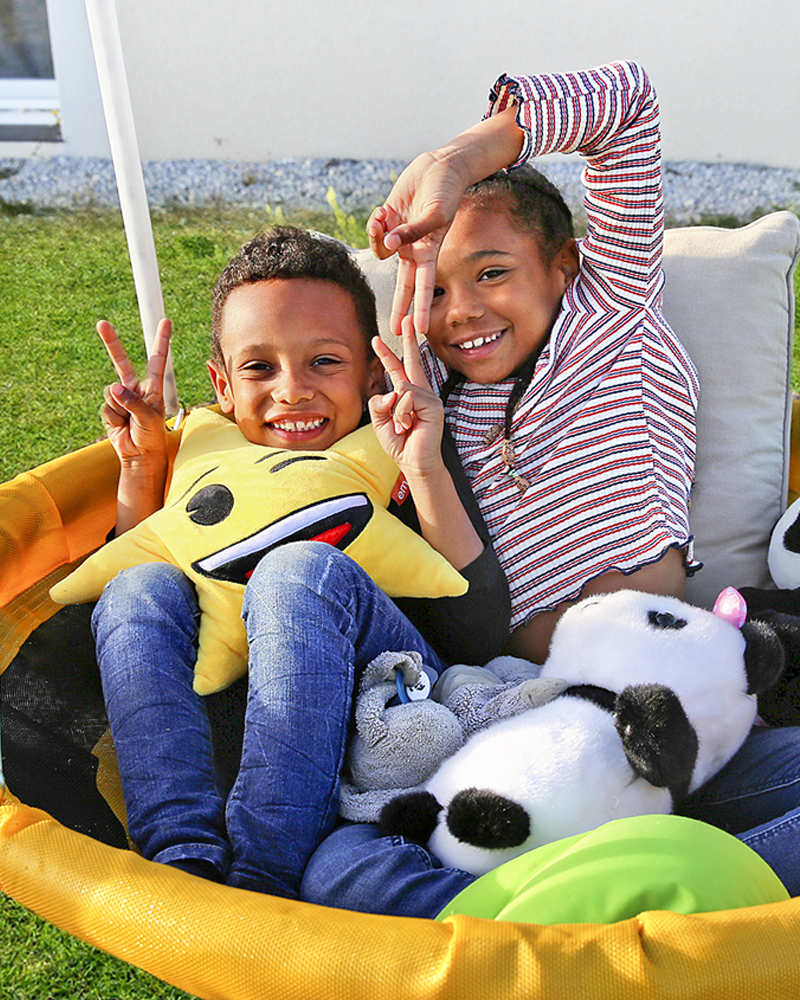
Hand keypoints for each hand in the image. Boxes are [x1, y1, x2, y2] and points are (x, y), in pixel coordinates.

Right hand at [97, 318, 171, 469]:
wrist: (140, 456)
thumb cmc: (152, 437)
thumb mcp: (148, 418)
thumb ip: (133, 402)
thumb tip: (114, 387)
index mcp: (153, 388)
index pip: (158, 360)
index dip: (161, 341)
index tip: (166, 322)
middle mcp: (136, 389)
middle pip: (122, 362)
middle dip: (111, 342)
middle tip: (102, 323)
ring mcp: (122, 398)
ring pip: (112, 392)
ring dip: (119, 408)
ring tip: (130, 421)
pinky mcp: (110, 409)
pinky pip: (106, 407)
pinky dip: (113, 417)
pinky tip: (122, 425)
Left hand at [368, 316, 444, 476]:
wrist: (414, 464)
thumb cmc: (400, 444)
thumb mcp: (381, 421)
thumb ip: (379, 403)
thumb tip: (390, 391)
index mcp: (408, 396)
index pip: (397, 370)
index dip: (387, 355)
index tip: (377, 339)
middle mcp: (421, 393)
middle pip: (412, 361)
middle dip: (409, 339)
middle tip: (407, 317)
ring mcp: (430, 398)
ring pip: (401, 386)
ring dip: (395, 411)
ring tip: (402, 427)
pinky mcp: (433, 405)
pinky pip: (408, 397)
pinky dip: (401, 413)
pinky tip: (408, 426)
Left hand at [369, 106, 524, 338]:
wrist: (440, 167)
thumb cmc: (446, 190)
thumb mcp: (435, 213)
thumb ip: (412, 233)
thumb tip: (391, 247)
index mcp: (430, 252)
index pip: (425, 287)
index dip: (421, 309)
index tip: (418, 330)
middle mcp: (414, 249)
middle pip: (403, 285)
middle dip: (399, 306)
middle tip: (393, 330)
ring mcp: (400, 237)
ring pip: (381, 252)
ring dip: (376, 238)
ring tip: (383, 219)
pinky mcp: (389, 222)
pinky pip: (375, 233)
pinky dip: (374, 224)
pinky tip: (382, 212)